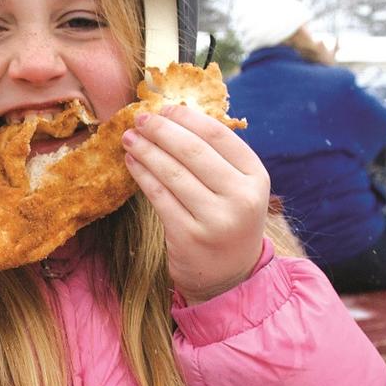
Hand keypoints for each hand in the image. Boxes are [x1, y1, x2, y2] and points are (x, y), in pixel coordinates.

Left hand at [122, 105, 269, 302]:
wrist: (229, 276)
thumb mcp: (238, 188)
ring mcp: (215, 219)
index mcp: (256, 177)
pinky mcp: (189, 236)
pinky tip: (132, 163)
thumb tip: (174, 116)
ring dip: (146, 150)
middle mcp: (241, 197)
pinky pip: (159, 196)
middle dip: (161, 130)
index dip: (187, 118)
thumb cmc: (228, 220)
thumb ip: (217, 157)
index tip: (164, 108)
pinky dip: (142, 175)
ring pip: (172, 173)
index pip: (219, 136)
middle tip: (140, 119)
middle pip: (193, 151)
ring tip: (129, 139)